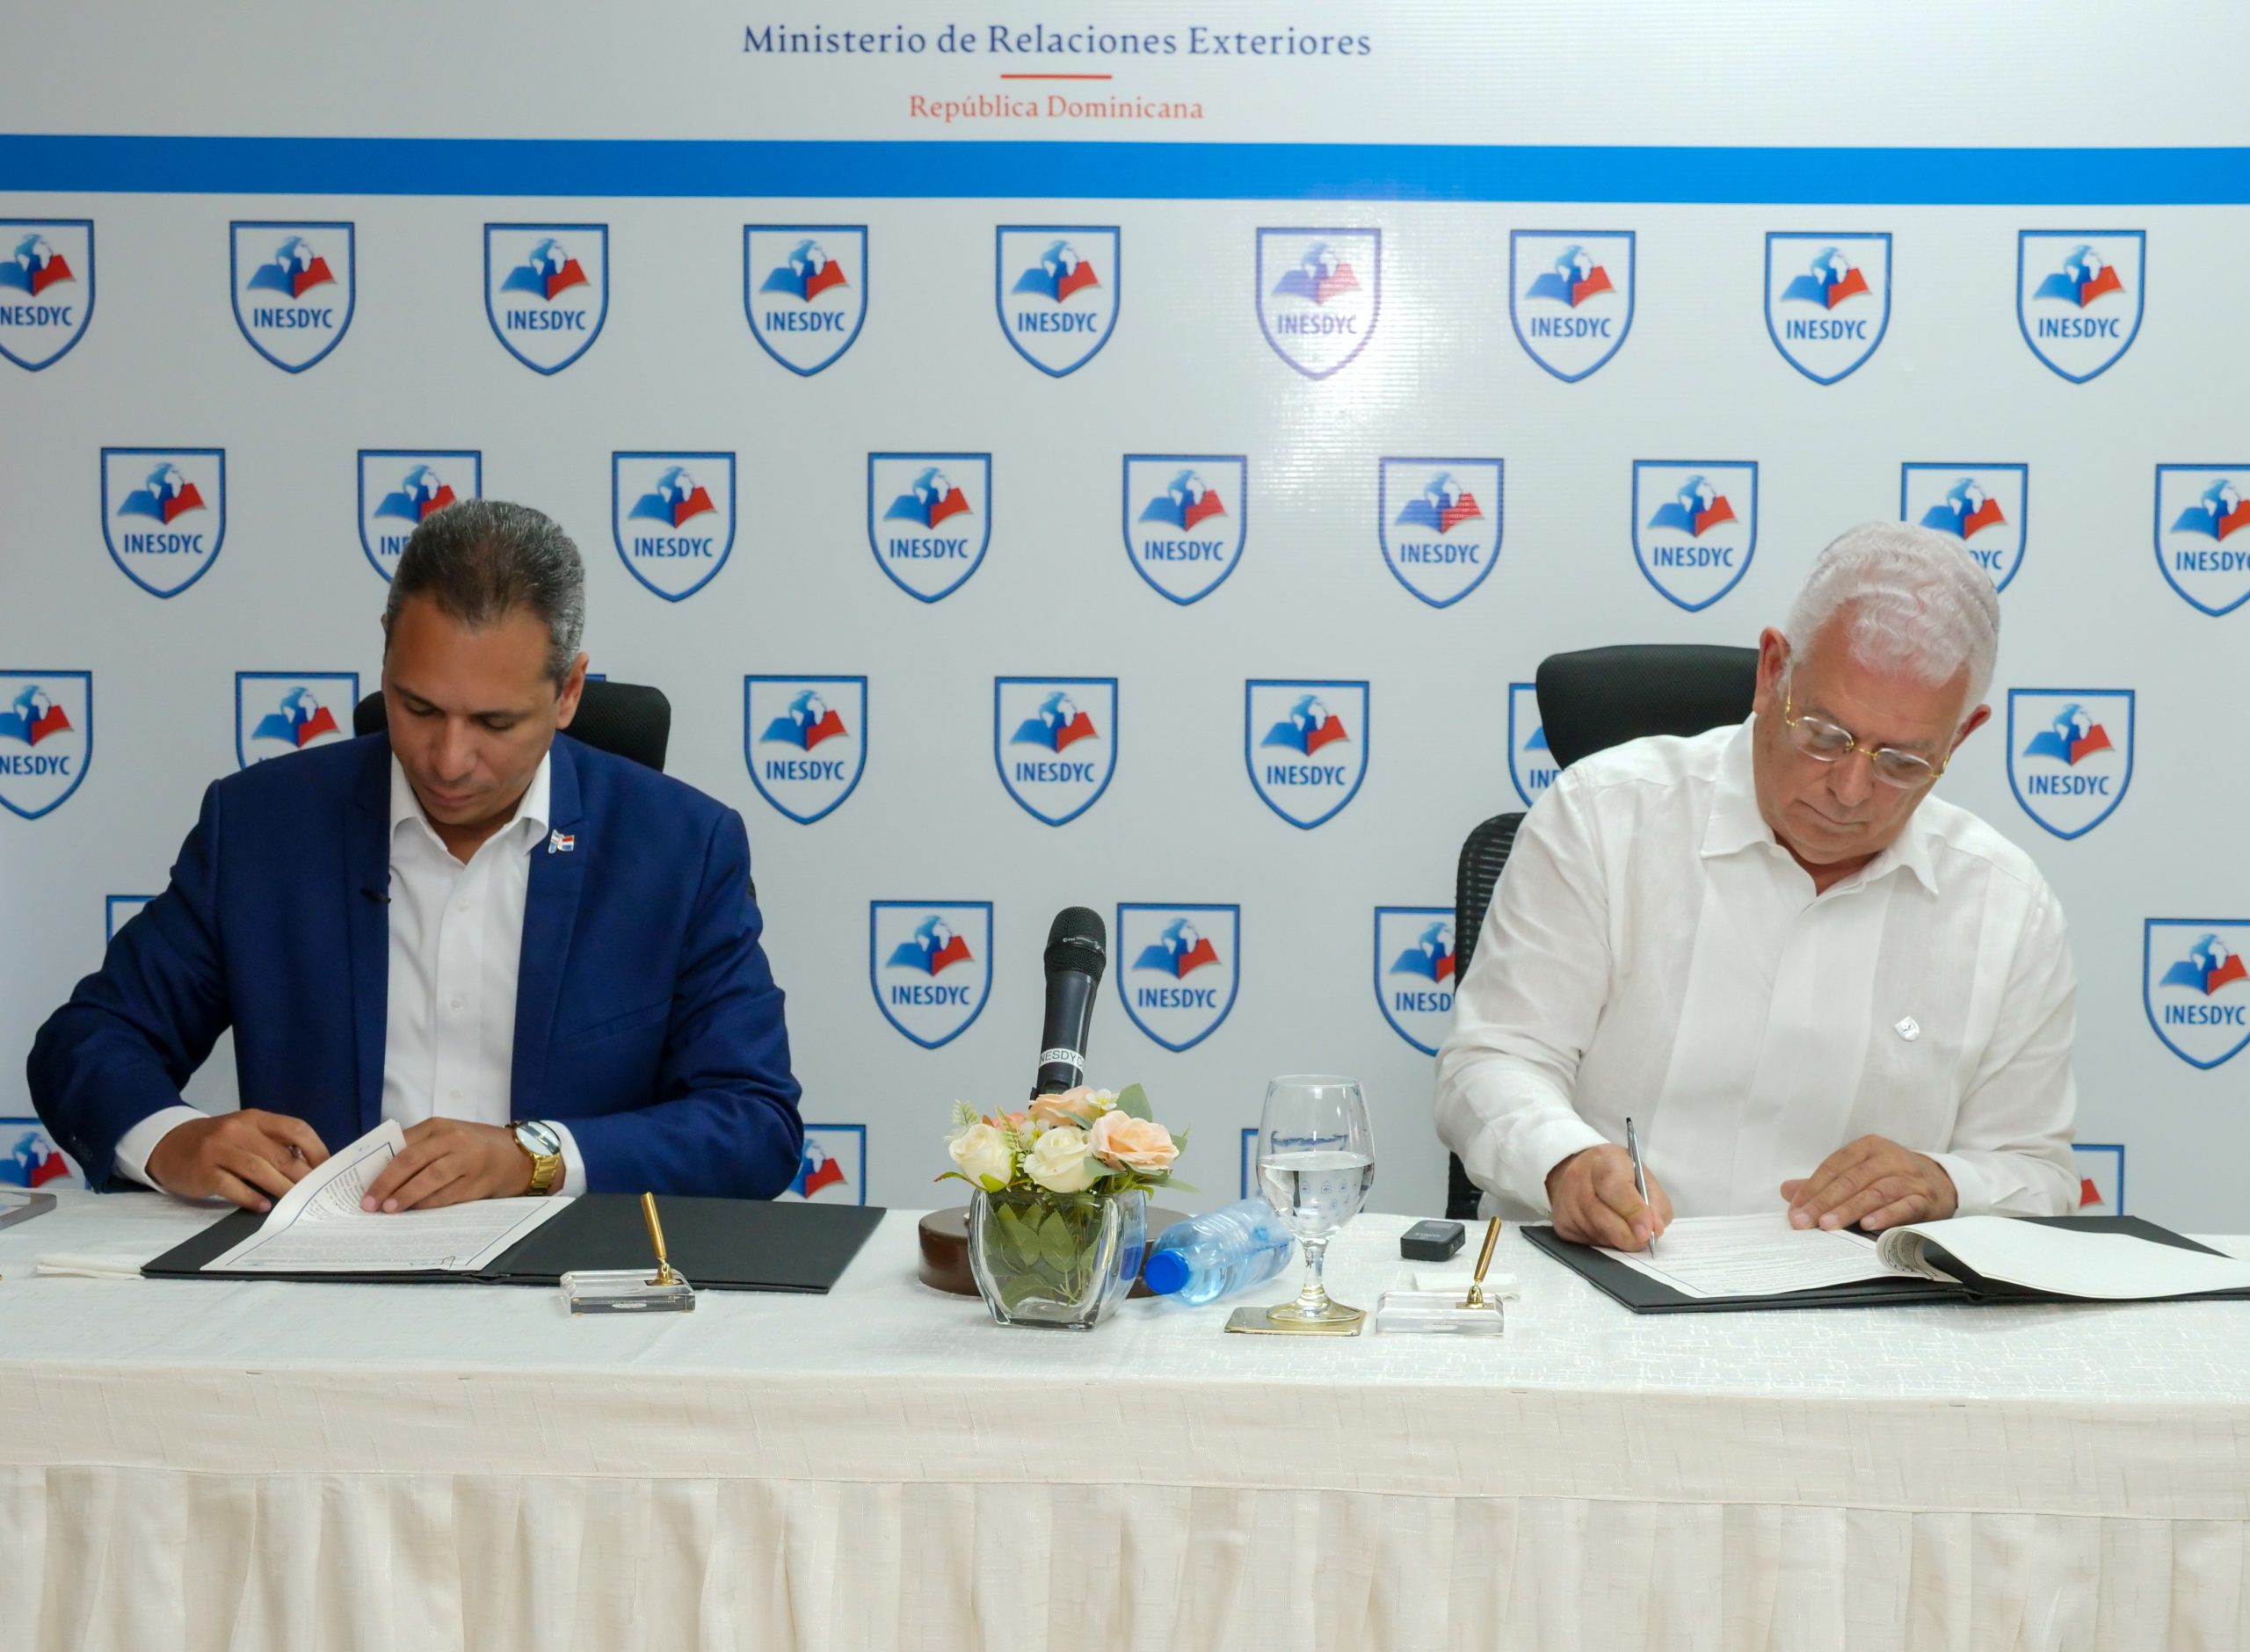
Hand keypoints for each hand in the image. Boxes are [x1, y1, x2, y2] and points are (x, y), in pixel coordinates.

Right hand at [145, 1109, 328, 1211]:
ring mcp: (219, 1149)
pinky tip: (264, 1206)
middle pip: (280, 1154)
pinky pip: (231, 1186)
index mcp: (255, 1118)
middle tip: (316, 1193)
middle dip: (302, 1176)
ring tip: (295, 1202)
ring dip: (281, 1188)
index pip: (296, 1128)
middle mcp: (238, 1130)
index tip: (327, 1170)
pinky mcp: (204, 1171)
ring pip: (259, 1169)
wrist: (170, 1145)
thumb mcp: (246, 1133)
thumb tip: (310, 1167)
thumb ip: (273, 1144)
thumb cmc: (218, 1142)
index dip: (316, 1149)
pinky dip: (251, 1197)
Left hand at [360, 1119, 531, 1212]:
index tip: (359, 1184)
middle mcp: (452, 1140)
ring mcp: (467, 1161)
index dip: (378, 1166)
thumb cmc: (474, 1146)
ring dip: (405, 1196)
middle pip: (411, 1161)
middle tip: (368, 1203)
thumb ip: (419, 1148)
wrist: (518, 1155)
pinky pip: (447, 1196)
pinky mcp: (477, 1183)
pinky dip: (427, 1204)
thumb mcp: (447, 1137)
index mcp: (438, 1126)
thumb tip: (380, 1174)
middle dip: (386, 1184)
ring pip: (429, 1179)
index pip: (400, 1145)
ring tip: (388, 1209)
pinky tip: (414, 1211)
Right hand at [1546, 1145, 1671, 1249]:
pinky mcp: (1560, 1222)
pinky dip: (1604, 1242)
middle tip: (1644, 1240)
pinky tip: (1609, 1230)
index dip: (1632, 1211)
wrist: (1582, 1171)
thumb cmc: (1619, 1175)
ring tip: (1627, 1230)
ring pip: (1596, 1233)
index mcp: (1603, 1159)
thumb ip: (1655, 1203)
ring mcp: (1565, 1201)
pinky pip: (1586, 1242)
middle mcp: (1578, 1178)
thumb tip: (1654, 1230)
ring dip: (1617, 1239)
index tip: (1647, 1231)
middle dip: (1628, 1235)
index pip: (1615, 1188)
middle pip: (1603, 1216)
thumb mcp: (1643, 1177)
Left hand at [1782, 1135, 1957, 1232]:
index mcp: (1869, 1147)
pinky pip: (1905, 1206)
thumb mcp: (1860, 1173)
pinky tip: (1868, 1226)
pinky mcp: (1927, 1199)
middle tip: (1804, 1221)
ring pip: (1875, 1192)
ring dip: (1849, 1210)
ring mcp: (1910, 1178)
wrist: (1943, 1182)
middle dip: (1824, 1202)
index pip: (1834, 1166)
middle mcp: (1890, 1158)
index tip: (1795, 1210)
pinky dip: (1886, 1216)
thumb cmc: (1892, 1177)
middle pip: (1851, 1180)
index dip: (1812, 1188)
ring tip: (1828, 1224)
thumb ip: (1824, 1183)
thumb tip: (1787, 1190)